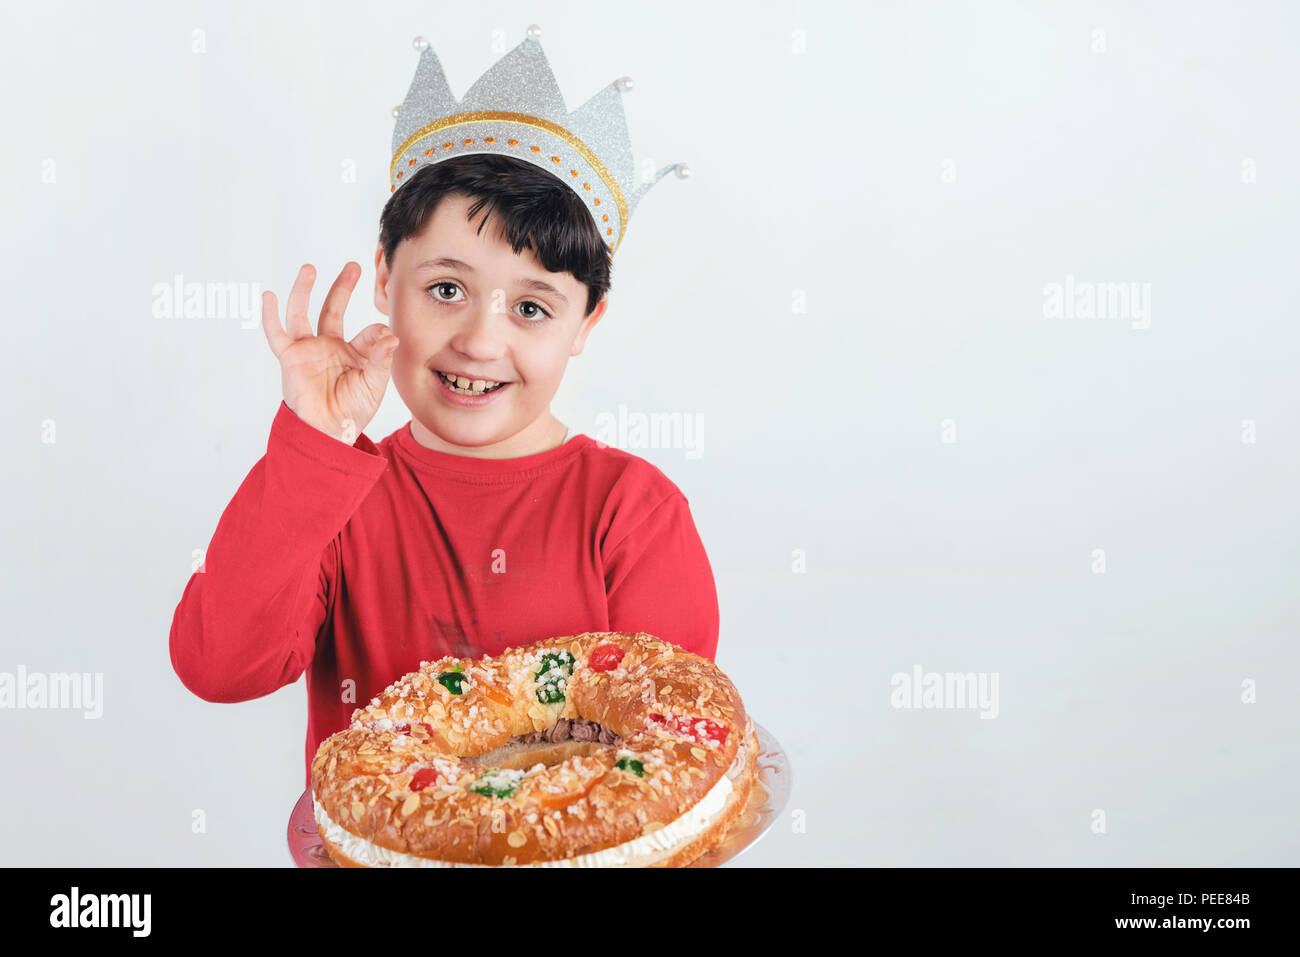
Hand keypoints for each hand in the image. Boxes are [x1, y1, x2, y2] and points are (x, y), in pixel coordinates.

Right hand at [262, 263, 398, 442]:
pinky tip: (269, 296)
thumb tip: (391, 335)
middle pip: (334, 309)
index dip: (378, 334)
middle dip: (342, 287)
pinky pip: (276, 333)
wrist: (328, 432)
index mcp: (355, 353)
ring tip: (309, 268)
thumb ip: (381, 359)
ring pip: (303, 313)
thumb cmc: (352, 412)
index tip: (383, 342)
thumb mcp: (374, 384)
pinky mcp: (290, 357)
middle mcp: (330, 347)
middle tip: (353, 266)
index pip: (369, 331)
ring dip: (305, 290)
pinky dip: (270, 315)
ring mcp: (309, 349)